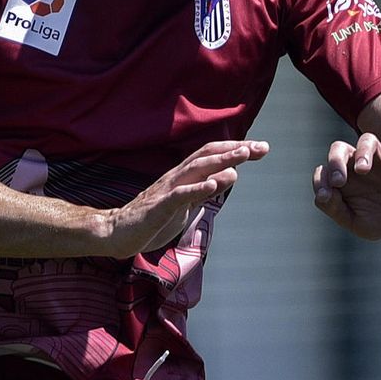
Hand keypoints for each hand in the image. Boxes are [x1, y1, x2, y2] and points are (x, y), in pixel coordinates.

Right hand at [100, 139, 266, 257]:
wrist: (118, 232)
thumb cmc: (154, 218)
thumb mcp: (187, 204)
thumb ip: (207, 190)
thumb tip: (231, 175)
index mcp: (183, 177)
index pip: (212, 156)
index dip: (236, 150)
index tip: (261, 148)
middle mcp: (176, 177)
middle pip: (208, 157)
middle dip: (235, 150)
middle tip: (261, 147)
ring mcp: (167, 191)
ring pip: (195, 170)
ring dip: (220, 162)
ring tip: (243, 156)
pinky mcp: (158, 208)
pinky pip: (179, 195)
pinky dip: (197, 188)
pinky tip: (213, 184)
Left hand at [313, 133, 380, 238]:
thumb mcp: (356, 223)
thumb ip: (336, 210)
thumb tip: (322, 195)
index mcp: (345, 180)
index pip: (325, 171)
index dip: (321, 180)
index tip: (327, 196)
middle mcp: (359, 167)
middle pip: (339, 148)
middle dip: (335, 161)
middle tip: (339, 181)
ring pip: (367, 140)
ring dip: (362, 153)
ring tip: (363, 170)